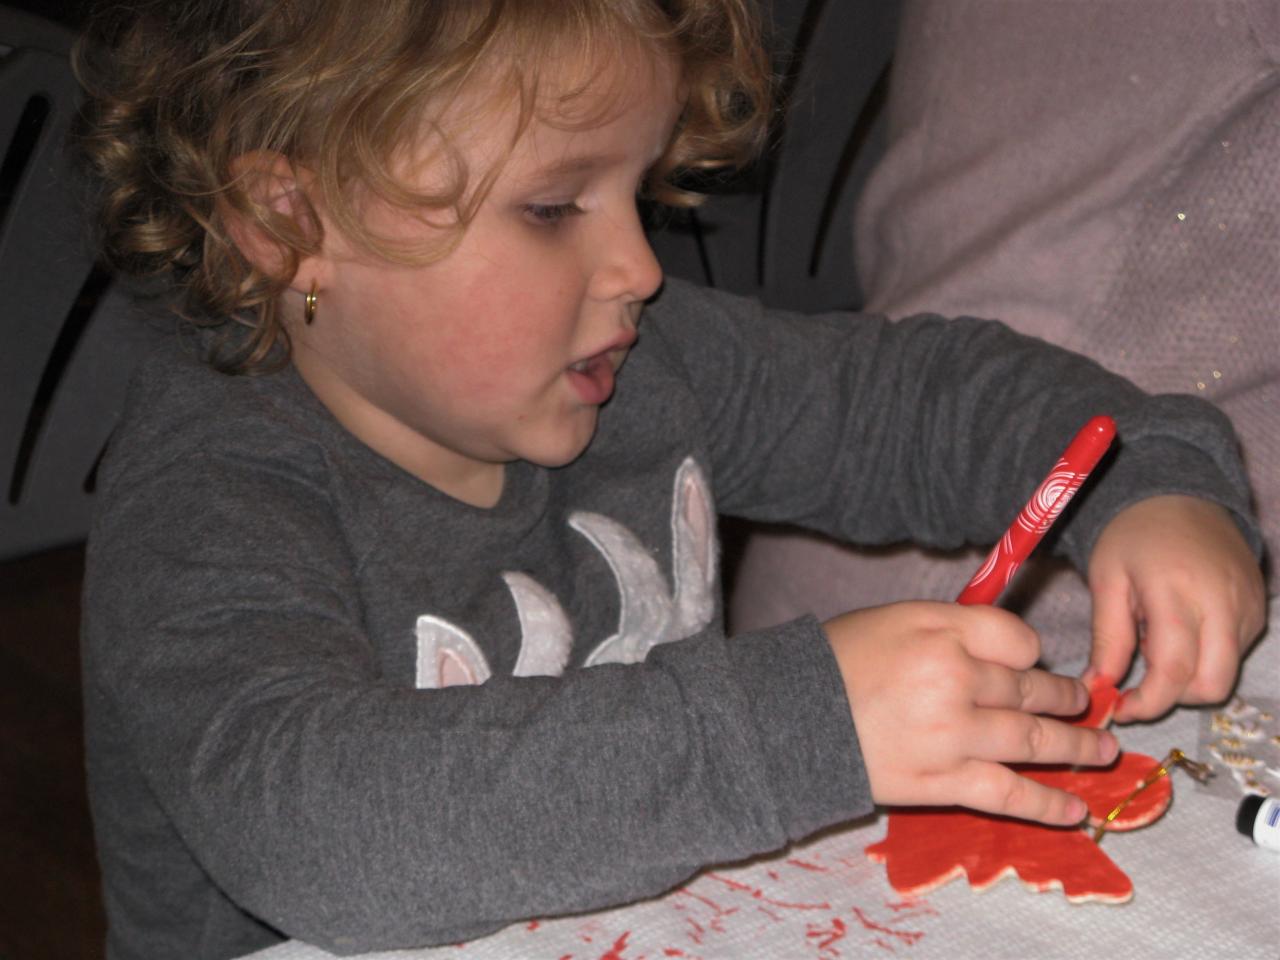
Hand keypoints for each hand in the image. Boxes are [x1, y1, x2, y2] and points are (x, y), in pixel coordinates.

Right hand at [823, 602, 1118, 825]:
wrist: (792, 719)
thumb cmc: (841, 660)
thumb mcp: (896, 618)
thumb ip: (955, 624)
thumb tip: (1013, 646)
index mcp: (943, 635)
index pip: (1017, 640)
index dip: (1029, 651)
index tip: (1026, 662)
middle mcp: (956, 683)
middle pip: (1032, 690)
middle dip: (1067, 698)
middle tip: (1090, 706)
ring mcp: (953, 737)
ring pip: (1034, 742)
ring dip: (1078, 749)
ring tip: (1104, 753)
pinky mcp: (942, 783)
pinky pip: (1008, 796)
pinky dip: (1047, 806)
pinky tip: (1077, 812)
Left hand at [1087, 495, 1265, 722]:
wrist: (1181, 496)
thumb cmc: (1134, 537)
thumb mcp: (1107, 580)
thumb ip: (1106, 638)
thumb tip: (1098, 688)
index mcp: (1176, 590)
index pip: (1174, 668)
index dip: (1148, 702)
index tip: (1121, 709)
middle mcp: (1222, 602)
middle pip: (1212, 684)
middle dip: (1173, 697)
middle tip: (1141, 680)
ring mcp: (1248, 606)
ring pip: (1226, 673)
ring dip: (1188, 676)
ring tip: (1158, 639)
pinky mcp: (1260, 609)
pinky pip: (1235, 653)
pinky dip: (1206, 657)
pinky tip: (1182, 629)